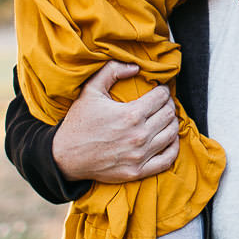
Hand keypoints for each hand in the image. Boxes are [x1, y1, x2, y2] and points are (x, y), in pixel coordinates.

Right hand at [51, 61, 178, 182]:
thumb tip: (135, 67)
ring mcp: (139, 156)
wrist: (65, 156)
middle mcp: (139, 136)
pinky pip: (167, 159)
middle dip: (168, 105)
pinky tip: (169, 139)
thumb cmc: (79, 122)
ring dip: (172, 123)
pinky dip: (173, 148)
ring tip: (165, 118)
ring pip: (171, 134)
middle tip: (163, 103)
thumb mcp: (90, 90)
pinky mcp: (137, 171)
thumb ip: (112, 70)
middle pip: (169, 114)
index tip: (159, 90)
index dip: (163, 90)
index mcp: (130, 114)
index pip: (161, 97)